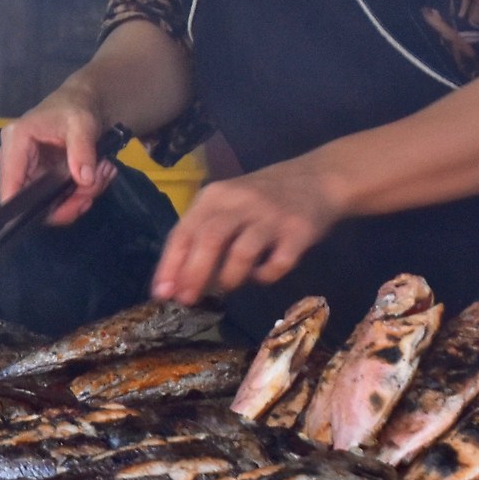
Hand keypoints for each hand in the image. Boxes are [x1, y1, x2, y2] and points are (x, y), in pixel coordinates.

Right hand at [0, 82, 116, 224]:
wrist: (81, 103)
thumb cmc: (76, 107)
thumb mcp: (82, 123)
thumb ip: (82, 150)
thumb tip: (84, 180)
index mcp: (15, 141)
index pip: (10, 182)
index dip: (23, 207)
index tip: (59, 213)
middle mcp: (14, 158)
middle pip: (30, 199)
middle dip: (67, 201)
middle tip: (96, 185)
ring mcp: (26, 170)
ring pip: (46, 203)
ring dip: (78, 196)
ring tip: (102, 174)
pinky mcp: (39, 178)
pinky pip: (56, 198)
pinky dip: (79, 193)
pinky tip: (97, 177)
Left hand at [151, 160, 341, 303]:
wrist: (317, 178)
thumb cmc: (261, 198)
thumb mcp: (227, 204)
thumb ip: (205, 234)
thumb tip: (180, 279)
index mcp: (214, 197)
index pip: (184, 232)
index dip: (170, 264)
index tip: (161, 293)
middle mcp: (240, 203)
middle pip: (209, 240)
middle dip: (193, 274)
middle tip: (186, 300)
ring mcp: (270, 216)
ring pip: (242, 252)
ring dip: (229, 277)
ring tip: (226, 287)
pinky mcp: (299, 231)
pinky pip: (279, 261)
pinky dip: (266, 275)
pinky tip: (262, 276)